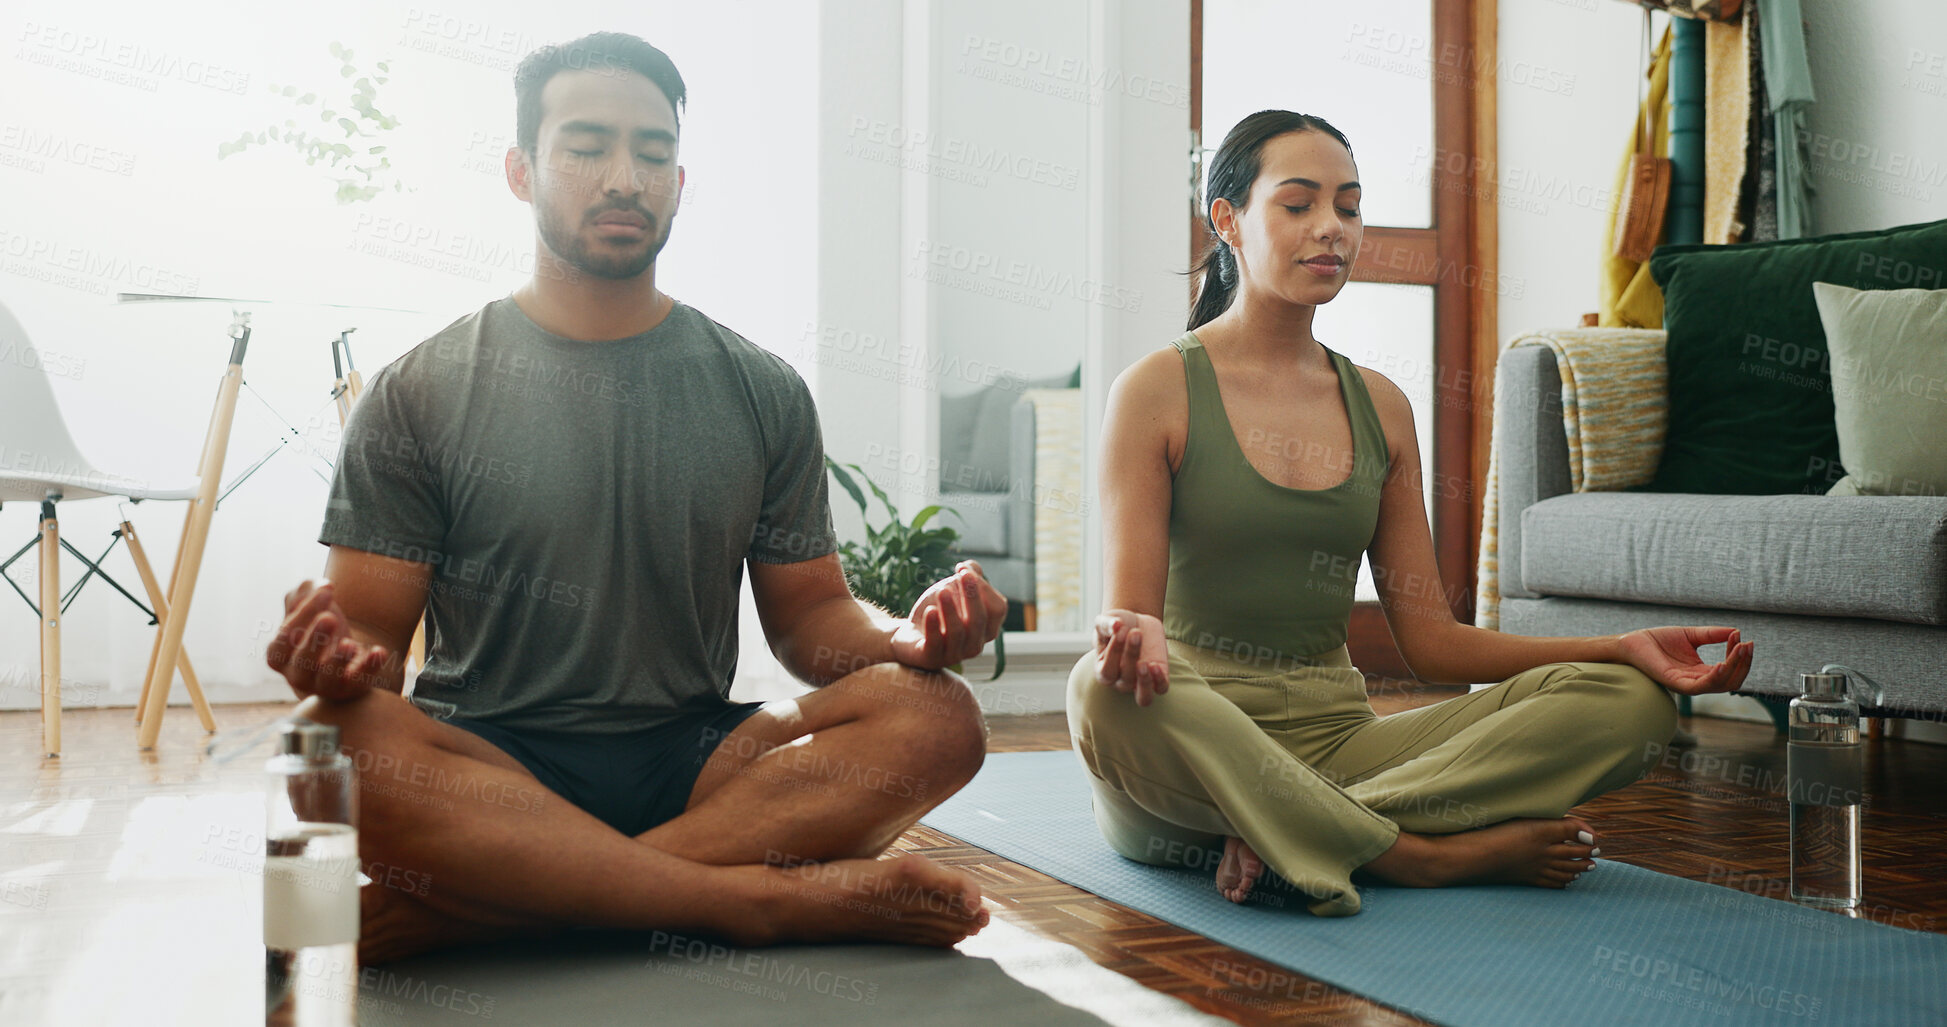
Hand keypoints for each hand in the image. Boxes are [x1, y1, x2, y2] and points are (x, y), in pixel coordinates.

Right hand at [266, 579, 394, 701]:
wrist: (345, 654)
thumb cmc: (318, 628)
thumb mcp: (307, 606)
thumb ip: (305, 591)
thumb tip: (323, 587)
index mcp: (280, 655)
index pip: (285, 638)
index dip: (302, 615)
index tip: (326, 591)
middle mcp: (299, 674)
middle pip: (302, 662)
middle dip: (314, 639)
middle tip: (329, 618)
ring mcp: (325, 685)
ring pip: (328, 679)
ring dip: (338, 661)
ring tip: (349, 643)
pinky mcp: (351, 688)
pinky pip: (360, 682)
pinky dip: (370, 667)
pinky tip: (378, 651)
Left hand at [889, 561, 1008, 670]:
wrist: (910, 636)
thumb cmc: (939, 612)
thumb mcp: (954, 591)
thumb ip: (969, 576)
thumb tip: (972, 566)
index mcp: (988, 629)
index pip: (997, 608)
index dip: (983, 587)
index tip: (962, 569)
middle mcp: (975, 645)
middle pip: (979, 620)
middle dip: (972, 595)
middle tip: (961, 575)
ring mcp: (954, 655)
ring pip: (958, 632)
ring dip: (950, 609)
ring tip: (941, 591)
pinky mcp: (931, 659)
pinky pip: (935, 644)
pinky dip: (934, 626)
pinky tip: (930, 610)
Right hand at [1094, 609, 1170, 706]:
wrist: (1137, 624)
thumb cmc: (1118, 626)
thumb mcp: (1108, 621)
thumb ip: (1106, 624)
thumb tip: (1115, 624)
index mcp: (1103, 671)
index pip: (1107, 671)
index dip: (1114, 651)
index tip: (1121, 629)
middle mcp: (1121, 681)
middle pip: (1126, 679)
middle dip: (1131, 654)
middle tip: (1135, 632)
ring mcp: (1140, 682)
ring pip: (1143, 697)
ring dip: (1145, 682)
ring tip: (1146, 663)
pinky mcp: (1158, 678)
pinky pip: (1161, 689)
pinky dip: (1160, 681)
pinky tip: (1156, 665)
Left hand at [1617, 626, 1754, 695]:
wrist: (1633, 642)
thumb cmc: (1659, 640)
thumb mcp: (1691, 635)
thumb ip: (1713, 635)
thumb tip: (1736, 631)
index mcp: (1702, 672)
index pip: (1731, 671)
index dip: (1740, 656)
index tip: (1742, 638)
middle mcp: (1697, 681)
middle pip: (1731, 682)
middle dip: (1743, 663)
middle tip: (1747, 644)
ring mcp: (1686, 684)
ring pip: (1720, 685)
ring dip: (1734, 668)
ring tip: (1740, 649)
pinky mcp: (1674, 683)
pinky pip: (1700, 687)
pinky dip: (1714, 677)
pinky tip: (1722, 664)